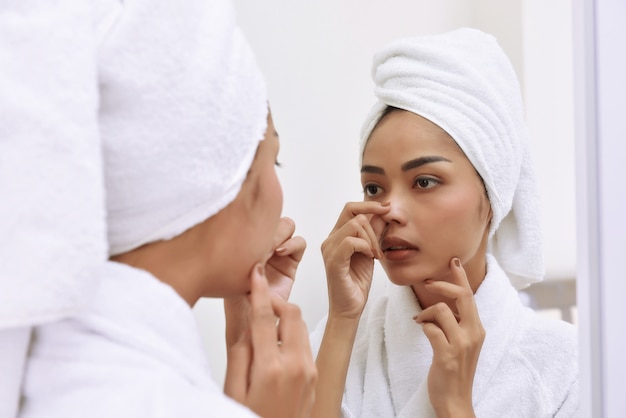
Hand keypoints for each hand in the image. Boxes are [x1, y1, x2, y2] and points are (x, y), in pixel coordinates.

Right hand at [224, 265, 316, 417]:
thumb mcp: (234, 388)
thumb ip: (239, 352)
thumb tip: (244, 321)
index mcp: (271, 368)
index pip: (266, 317)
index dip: (260, 291)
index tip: (255, 273)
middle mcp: (296, 366)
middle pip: (292, 313)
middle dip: (276, 300)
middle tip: (259, 300)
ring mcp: (308, 371)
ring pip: (301, 325)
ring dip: (284, 316)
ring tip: (264, 320)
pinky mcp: (314, 376)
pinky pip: (304, 343)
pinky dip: (290, 333)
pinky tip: (274, 342)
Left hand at [225, 217, 305, 346]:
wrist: (250, 320)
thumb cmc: (235, 299)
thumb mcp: (231, 268)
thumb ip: (239, 249)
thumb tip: (243, 225)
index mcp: (244, 241)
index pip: (254, 217)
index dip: (255, 219)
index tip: (248, 228)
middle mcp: (261, 244)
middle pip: (272, 218)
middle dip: (269, 225)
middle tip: (262, 239)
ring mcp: (277, 253)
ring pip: (287, 227)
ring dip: (281, 233)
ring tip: (272, 247)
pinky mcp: (291, 263)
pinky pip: (299, 244)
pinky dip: (293, 243)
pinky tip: (281, 252)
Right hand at [321, 202, 389, 319]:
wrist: (350, 308)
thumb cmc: (357, 282)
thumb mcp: (371, 251)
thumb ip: (375, 231)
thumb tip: (384, 211)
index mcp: (337, 236)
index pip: (350, 208)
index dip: (369, 204)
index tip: (387, 207)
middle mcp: (330, 239)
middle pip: (352, 212)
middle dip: (374, 224)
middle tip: (380, 245)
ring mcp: (329, 249)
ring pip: (355, 224)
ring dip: (372, 238)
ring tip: (375, 254)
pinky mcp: (334, 261)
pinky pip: (351, 241)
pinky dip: (366, 246)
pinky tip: (370, 257)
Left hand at [414, 258, 483, 417]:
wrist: (455, 401)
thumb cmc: (454, 371)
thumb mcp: (461, 343)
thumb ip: (457, 324)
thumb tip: (442, 306)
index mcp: (477, 328)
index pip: (470, 295)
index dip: (460, 276)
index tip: (452, 261)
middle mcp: (473, 333)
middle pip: (462, 295)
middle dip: (442, 283)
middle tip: (427, 281)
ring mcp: (461, 345)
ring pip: (441, 310)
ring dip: (425, 312)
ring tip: (420, 320)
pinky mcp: (447, 355)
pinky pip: (431, 328)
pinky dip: (423, 325)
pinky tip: (420, 329)